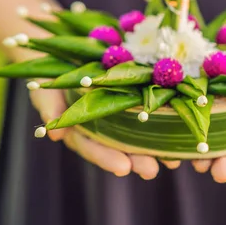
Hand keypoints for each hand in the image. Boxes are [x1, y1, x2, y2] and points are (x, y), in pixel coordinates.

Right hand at [29, 88, 179, 178]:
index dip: (106, 158)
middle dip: (136, 160)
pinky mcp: (132, 99)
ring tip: (172, 161)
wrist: (60, 54)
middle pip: (118, 148)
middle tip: (152, 171)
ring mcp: (117, 116)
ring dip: (154, 149)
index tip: (123, 168)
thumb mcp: (45, 90)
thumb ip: (49, 109)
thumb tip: (53, 134)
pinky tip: (180, 132)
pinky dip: (163, 124)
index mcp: (79, 130)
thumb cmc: (50, 76)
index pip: (91, 147)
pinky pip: (148, 113)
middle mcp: (100, 129)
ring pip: (136, 137)